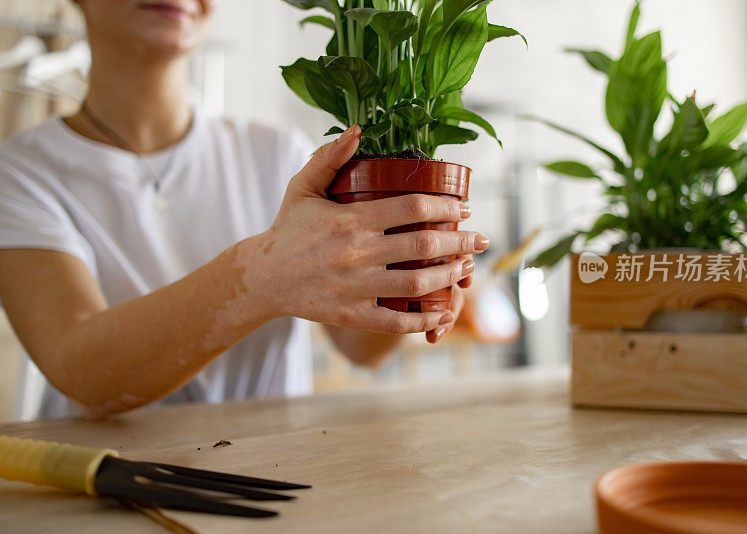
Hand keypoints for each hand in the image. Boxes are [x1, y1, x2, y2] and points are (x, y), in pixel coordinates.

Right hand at [248, 125, 488, 334]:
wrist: (264, 277)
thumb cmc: (288, 229)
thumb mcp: (303, 188)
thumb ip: (330, 158)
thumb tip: (358, 130)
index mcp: (350, 220)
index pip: (411, 208)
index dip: (444, 206)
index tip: (463, 208)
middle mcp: (356, 254)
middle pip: (422, 244)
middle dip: (459, 241)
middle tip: (480, 238)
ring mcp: (355, 287)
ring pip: (416, 282)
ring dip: (449, 275)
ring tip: (467, 267)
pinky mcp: (351, 314)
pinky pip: (394, 320)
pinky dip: (423, 318)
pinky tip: (443, 310)